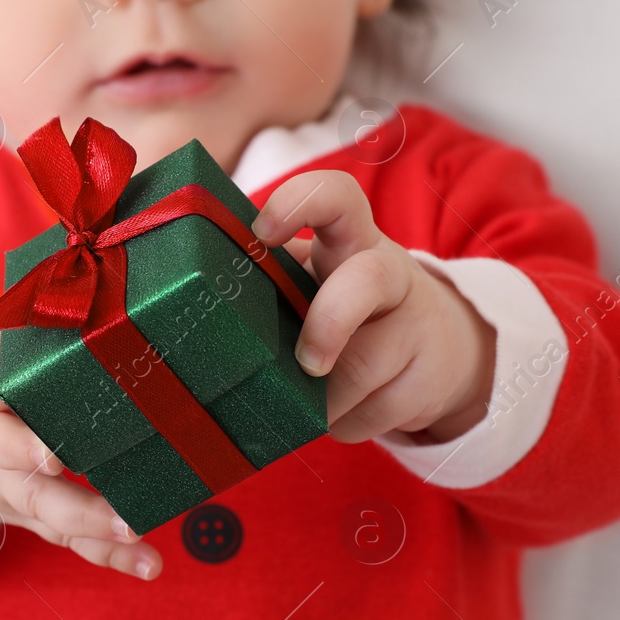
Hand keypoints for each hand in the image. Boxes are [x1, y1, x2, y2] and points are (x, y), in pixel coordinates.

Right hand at [0, 333, 162, 579]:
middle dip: (28, 456)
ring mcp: (10, 485)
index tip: (0, 389)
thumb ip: (40, 312)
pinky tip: (149, 563)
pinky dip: (107, 555)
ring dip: (84, 517)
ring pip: (41, 506)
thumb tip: (109, 253)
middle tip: (58, 460)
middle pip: (2, 452)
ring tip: (130, 526)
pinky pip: (69, 540)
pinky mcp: (33, 515)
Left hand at [251, 170, 496, 443]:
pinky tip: (333, 415)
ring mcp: (414, 326)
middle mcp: (388, 273)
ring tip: (301, 405)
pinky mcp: (427, 379)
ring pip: (365, 367)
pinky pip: (375, 413)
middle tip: (305, 363)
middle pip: (369, 279)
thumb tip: (184, 295)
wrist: (435, 350)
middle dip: (329, 323)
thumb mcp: (314, 280)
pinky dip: (343, 423)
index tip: (263, 234)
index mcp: (349, 239)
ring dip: (324, 398)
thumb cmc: (345, 308)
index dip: (299, 205)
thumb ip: (269, 280)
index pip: (336, 196)